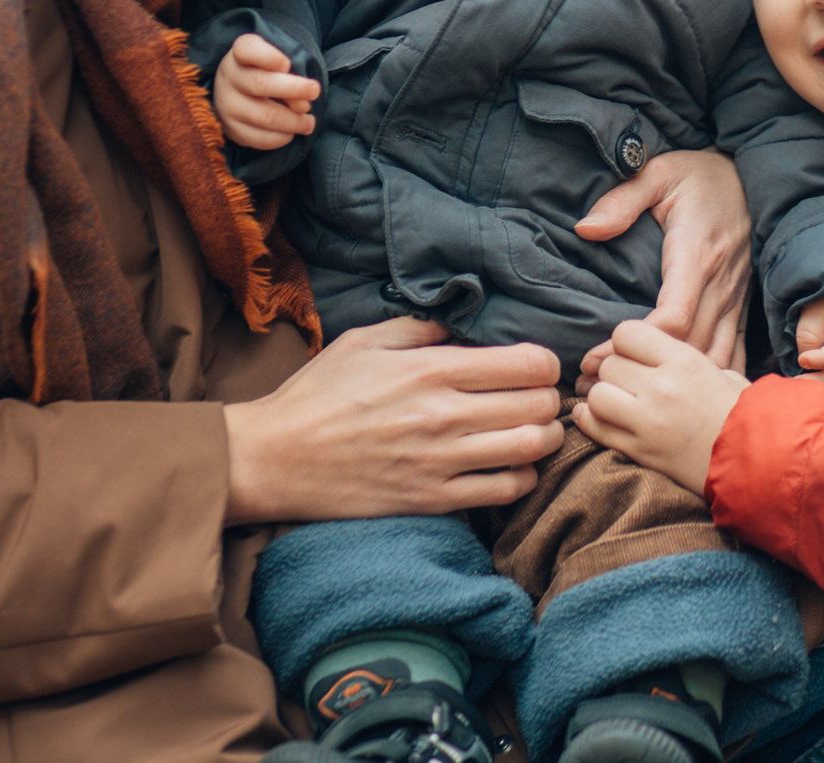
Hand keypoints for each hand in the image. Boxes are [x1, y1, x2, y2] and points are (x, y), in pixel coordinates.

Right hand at [213, 34, 319, 153]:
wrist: (238, 91)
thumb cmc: (266, 70)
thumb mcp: (276, 60)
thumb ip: (289, 73)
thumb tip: (302, 104)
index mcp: (240, 53)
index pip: (247, 49)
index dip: (267, 56)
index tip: (286, 64)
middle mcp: (229, 77)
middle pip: (260, 84)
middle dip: (293, 89)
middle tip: (315, 91)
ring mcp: (227, 105)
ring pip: (265, 116)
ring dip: (294, 121)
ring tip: (309, 121)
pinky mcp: (231, 129)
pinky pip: (260, 139)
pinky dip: (282, 137)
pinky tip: (292, 132)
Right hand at [222, 319, 563, 523]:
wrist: (274, 459)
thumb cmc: (317, 394)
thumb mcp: (364, 341)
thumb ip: (420, 327)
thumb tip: (464, 323)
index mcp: (429, 370)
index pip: (526, 364)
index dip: (545, 362)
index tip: (536, 364)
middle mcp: (442, 416)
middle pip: (538, 406)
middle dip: (549, 398)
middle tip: (538, 397)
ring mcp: (440, 462)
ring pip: (531, 449)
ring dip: (544, 438)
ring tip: (533, 430)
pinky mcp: (432, 500)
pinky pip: (505, 492)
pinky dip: (522, 477)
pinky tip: (512, 465)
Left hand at [572, 319, 747, 495]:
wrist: (757, 462)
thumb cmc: (745, 414)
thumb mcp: (722, 372)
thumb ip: (684, 360)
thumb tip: (658, 353)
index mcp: (683, 360)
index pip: (626, 334)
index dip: (626, 343)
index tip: (635, 355)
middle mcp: (661, 387)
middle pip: (609, 365)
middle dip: (614, 372)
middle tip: (628, 383)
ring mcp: (648, 421)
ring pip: (597, 396)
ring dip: (602, 398)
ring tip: (616, 402)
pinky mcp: (641, 451)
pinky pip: (596, 429)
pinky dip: (591, 422)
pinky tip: (600, 419)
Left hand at [574, 149, 750, 390]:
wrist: (755, 177)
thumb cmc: (701, 176)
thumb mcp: (658, 173)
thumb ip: (623, 200)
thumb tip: (587, 228)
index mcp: (698, 253)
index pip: (674, 315)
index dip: (638, 344)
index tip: (598, 355)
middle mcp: (721, 283)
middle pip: (689, 346)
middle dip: (646, 373)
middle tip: (596, 385)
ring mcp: (735, 299)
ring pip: (712, 356)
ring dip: (673, 381)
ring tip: (626, 397)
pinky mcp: (741, 306)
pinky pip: (730, 351)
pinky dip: (706, 376)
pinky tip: (679, 396)